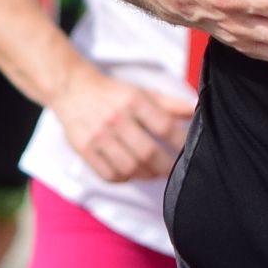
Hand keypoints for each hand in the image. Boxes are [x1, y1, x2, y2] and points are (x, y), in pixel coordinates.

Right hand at [52, 65, 196, 183]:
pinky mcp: (83, 149)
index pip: (164, 126)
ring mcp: (98, 135)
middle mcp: (116, 118)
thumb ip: (170, 104)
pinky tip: (131, 173)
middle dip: (166, 166)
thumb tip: (196, 111)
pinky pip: (108, 174)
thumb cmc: (113, 93)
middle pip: (148, 152)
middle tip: (174, 170)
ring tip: (154, 173)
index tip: (189, 152)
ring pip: (129, 167)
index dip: (180, 143)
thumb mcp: (142, 92)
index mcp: (133, 100)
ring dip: (146, 175)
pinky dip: (124, 179)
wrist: (72, 89)